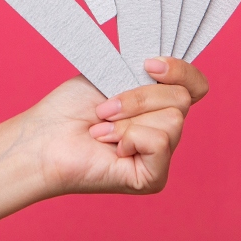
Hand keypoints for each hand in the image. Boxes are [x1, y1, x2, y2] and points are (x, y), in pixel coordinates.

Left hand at [16, 57, 209, 195]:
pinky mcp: (154, 178)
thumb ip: (147, 70)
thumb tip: (166, 63)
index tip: (148, 65)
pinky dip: (131, 138)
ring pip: (173, 119)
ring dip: (128, 120)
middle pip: (182, 99)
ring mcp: (162, 156)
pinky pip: (160, 142)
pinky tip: (111, 148)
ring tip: (103, 131)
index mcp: (160, 105)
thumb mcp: (113, 74)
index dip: (180, 71)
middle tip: (105, 110)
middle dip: (138, 98)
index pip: (197, 86)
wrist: (43, 138)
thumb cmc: (70, 109)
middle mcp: (166, 130)